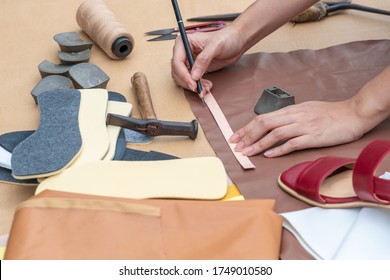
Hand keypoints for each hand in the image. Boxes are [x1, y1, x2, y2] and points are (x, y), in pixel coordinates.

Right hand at [171, 27, 244, 94]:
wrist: (236, 42)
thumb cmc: (226, 38)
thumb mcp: (216, 46)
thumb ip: (204, 59)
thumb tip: (194, 75)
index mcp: (184, 42)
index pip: (177, 61)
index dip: (183, 75)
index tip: (193, 84)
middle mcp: (184, 51)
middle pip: (177, 72)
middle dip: (188, 82)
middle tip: (199, 89)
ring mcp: (189, 61)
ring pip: (182, 78)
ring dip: (192, 86)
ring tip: (205, 88)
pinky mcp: (195, 69)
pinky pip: (191, 80)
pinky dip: (197, 86)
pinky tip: (206, 86)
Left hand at [229, 100, 367, 156]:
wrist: (353, 113)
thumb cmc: (330, 113)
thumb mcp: (305, 109)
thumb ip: (289, 116)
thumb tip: (274, 124)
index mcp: (290, 110)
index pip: (262, 118)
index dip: (246, 128)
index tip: (235, 136)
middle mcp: (294, 116)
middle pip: (264, 124)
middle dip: (247, 135)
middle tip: (236, 146)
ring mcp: (303, 126)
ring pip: (275, 134)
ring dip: (259, 144)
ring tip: (247, 153)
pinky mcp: (313, 137)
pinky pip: (293, 143)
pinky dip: (279, 149)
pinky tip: (269, 155)